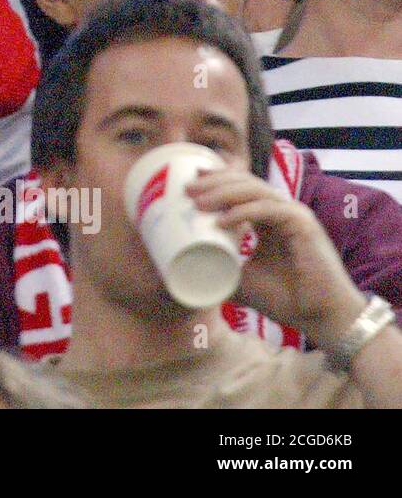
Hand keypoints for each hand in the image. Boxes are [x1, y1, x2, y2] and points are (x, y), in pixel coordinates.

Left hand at [188, 168, 366, 346]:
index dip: (215, 181)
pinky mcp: (303, 225)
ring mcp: (293, 215)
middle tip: (186, 189)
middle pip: (244, 182)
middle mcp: (281, 211)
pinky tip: (222, 221)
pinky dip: (243, 212)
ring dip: (223, 193)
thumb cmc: (285, 300)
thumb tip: (178, 268)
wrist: (320, 318)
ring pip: (254, 190)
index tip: (187, 183)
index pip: (240, 188)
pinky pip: (268, 210)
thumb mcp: (239, 279)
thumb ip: (216, 267)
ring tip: (197, 202)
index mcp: (268, 219)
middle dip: (213, 182)